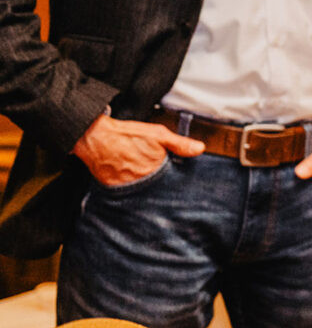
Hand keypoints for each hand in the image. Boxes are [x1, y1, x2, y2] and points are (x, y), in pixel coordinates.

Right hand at [73, 114, 203, 185]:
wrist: (95, 138)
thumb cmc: (127, 135)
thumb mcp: (158, 134)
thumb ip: (179, 143)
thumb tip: (200, 149)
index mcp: (156, 169)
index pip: (173, 183)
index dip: (177, 182)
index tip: (182, 184)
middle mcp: (142, 181)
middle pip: (158, 189)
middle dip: (163, 187)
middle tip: (162, 182)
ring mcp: (127, 187)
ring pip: (143, 193)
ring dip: (147, 190)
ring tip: (146, 182)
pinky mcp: (113, 189)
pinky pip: (127, 194)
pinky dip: (132, 190)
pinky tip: (133, 182)